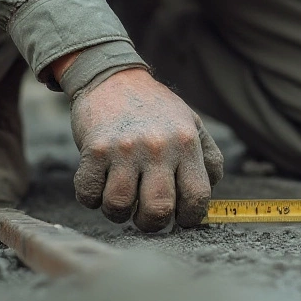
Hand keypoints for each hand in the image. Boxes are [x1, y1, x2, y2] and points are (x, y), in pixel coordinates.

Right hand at [68, 67, 223, 230]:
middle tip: (147, 215)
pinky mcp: (94, 149)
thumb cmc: (155, 109)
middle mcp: (158, 147)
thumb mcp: (191, 123)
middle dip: (152, 223)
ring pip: (119, 206)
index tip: (180, 218)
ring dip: (118, 213)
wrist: (112, 77)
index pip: (197, 196)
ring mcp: (124, 149)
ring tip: (121, 200)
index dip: (190, 217)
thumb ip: (208, 156)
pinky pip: (88, 194)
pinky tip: (100, 186)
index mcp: (186, 143)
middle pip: (158, 209)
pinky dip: (91, 200)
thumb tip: (211, 188)